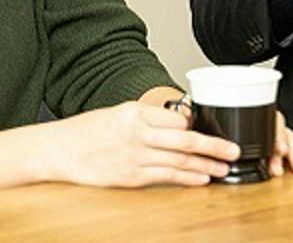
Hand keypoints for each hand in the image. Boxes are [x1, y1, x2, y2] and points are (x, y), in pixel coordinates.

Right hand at [46, 100, 240, 187]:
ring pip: (178, 161)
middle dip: (213, 146)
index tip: (216, 128)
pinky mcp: (129, 178)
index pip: (177, 119)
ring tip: (224, 167)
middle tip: (233, 149)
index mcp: (135, 113)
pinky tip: (200, 179)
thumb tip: (181, 124)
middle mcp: (137, 134)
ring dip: (205, 166)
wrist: (59, 149)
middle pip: (184, 140)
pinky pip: (164, 178)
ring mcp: (133, 158)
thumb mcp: (120, 112)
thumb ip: (150, 118)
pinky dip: (186, 178)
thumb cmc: (89, 129)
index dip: (199, 125)